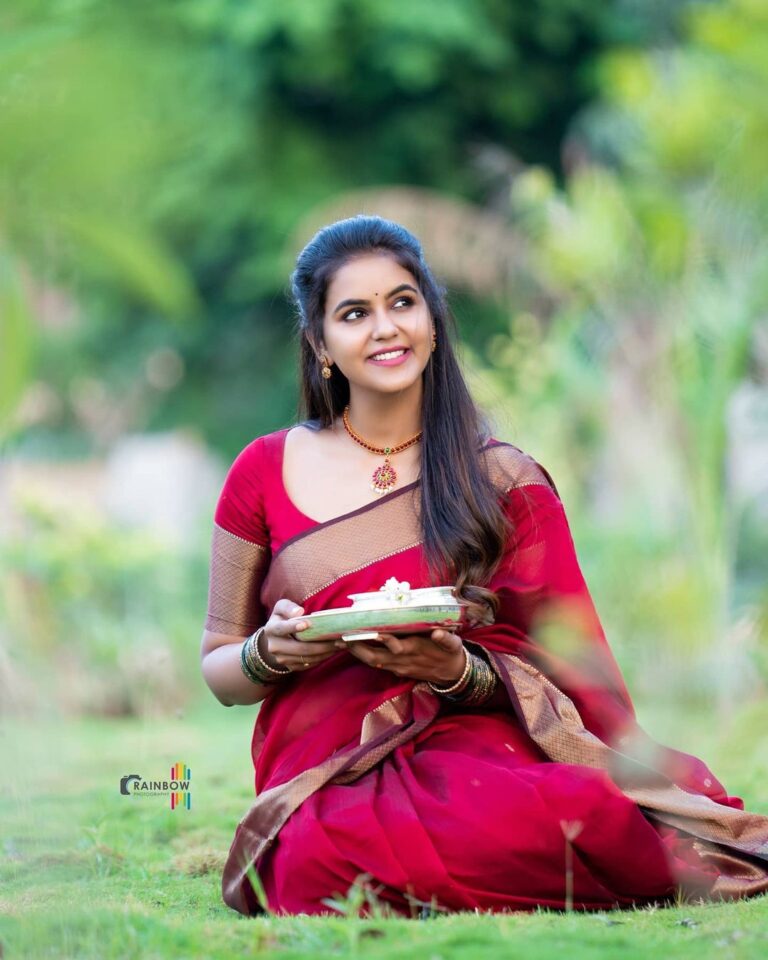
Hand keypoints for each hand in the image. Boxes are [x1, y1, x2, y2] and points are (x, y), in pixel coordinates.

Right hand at [262, 599, 337, 671]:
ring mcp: (282, 659)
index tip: (307, 624)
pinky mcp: (290, 666)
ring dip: (325, 652)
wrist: (274, 639)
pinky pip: (308, 664)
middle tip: (338, 639)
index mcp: (271, 629)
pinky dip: (322, 658)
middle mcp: (275, 647)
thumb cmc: (282, 619)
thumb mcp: (281, 608)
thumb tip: (299, 612)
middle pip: (300, 648)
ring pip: (307, 658)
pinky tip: (332, 651)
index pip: (282, 628)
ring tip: (340, 645)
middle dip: (322, 644)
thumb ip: (288, 607)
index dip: (293, 627)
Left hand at [335, 629, 465, 684]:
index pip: (396, 646)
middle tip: (342, 638)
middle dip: (358, 649)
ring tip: (342, 642)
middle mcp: (404, 660)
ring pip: (374, 662)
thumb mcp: (453, 644)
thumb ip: (445, 638)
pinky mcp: (398, 670)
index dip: (382, 640)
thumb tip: (438, 632)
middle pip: (376, 658)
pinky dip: (365, 657)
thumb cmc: (451, 653)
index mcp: (416, 650)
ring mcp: (399, 667)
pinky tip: (355, 648)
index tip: (369, 631)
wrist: (453, 674)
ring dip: (358, 653)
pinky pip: (378, 664)